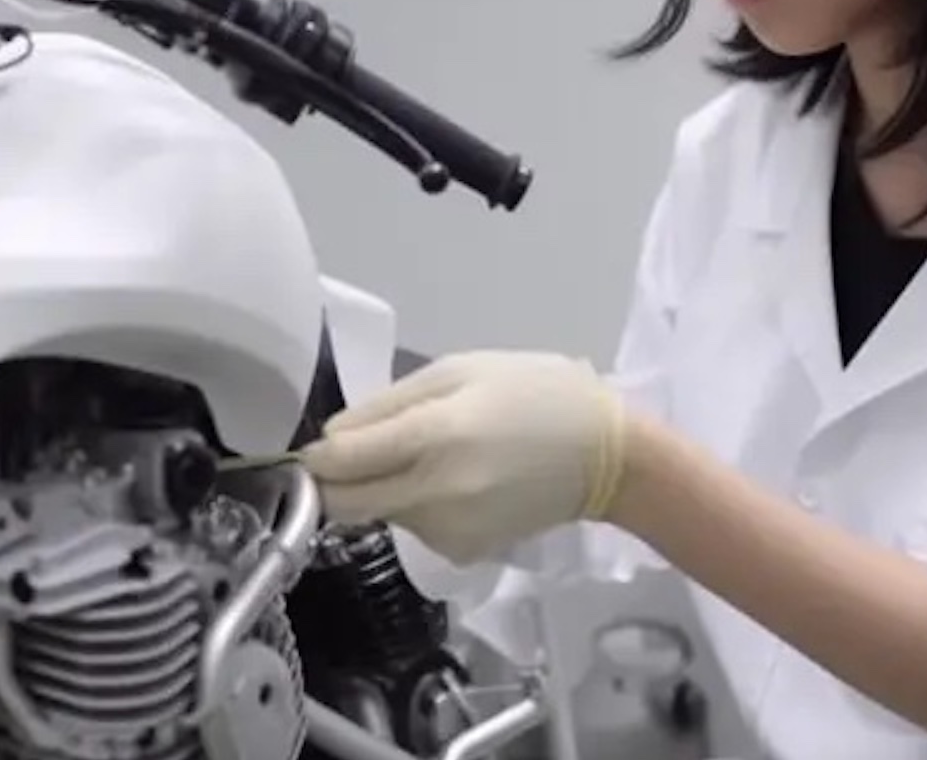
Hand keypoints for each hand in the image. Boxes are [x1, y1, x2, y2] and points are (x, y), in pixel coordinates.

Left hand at [297, 350, 627, 564]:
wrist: (610, 457)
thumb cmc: (535, 393)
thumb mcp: (460, 371)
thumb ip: (388, 403)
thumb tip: (333, 438)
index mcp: (433, 435)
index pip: (340, 463)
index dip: (316, 457)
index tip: (317, 446)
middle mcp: (434, 493)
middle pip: (345, 504)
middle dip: (336, 482)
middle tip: (357, 454)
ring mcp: (448, 532)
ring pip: (379, 514)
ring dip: (385, 487)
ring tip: (437, 454)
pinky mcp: (462, 555)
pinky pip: (414, 526)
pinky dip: (419, 504)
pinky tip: (459, 481)